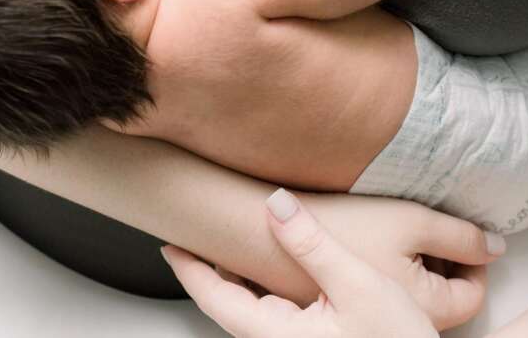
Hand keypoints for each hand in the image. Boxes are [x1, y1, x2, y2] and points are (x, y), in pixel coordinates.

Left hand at [164, 189, 455, 336]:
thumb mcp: (357, 285)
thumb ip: (312, 244)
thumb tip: (275, 203)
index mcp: (276, 333)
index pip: (214, 299)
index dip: (189, 269)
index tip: (170, 242)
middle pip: (229, 303)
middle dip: (213, 267)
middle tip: (199, 231)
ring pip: (253, 307)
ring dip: (240, 276)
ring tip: (234, 241)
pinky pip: (276, 312)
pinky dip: (266, 285)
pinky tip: (279, 266)